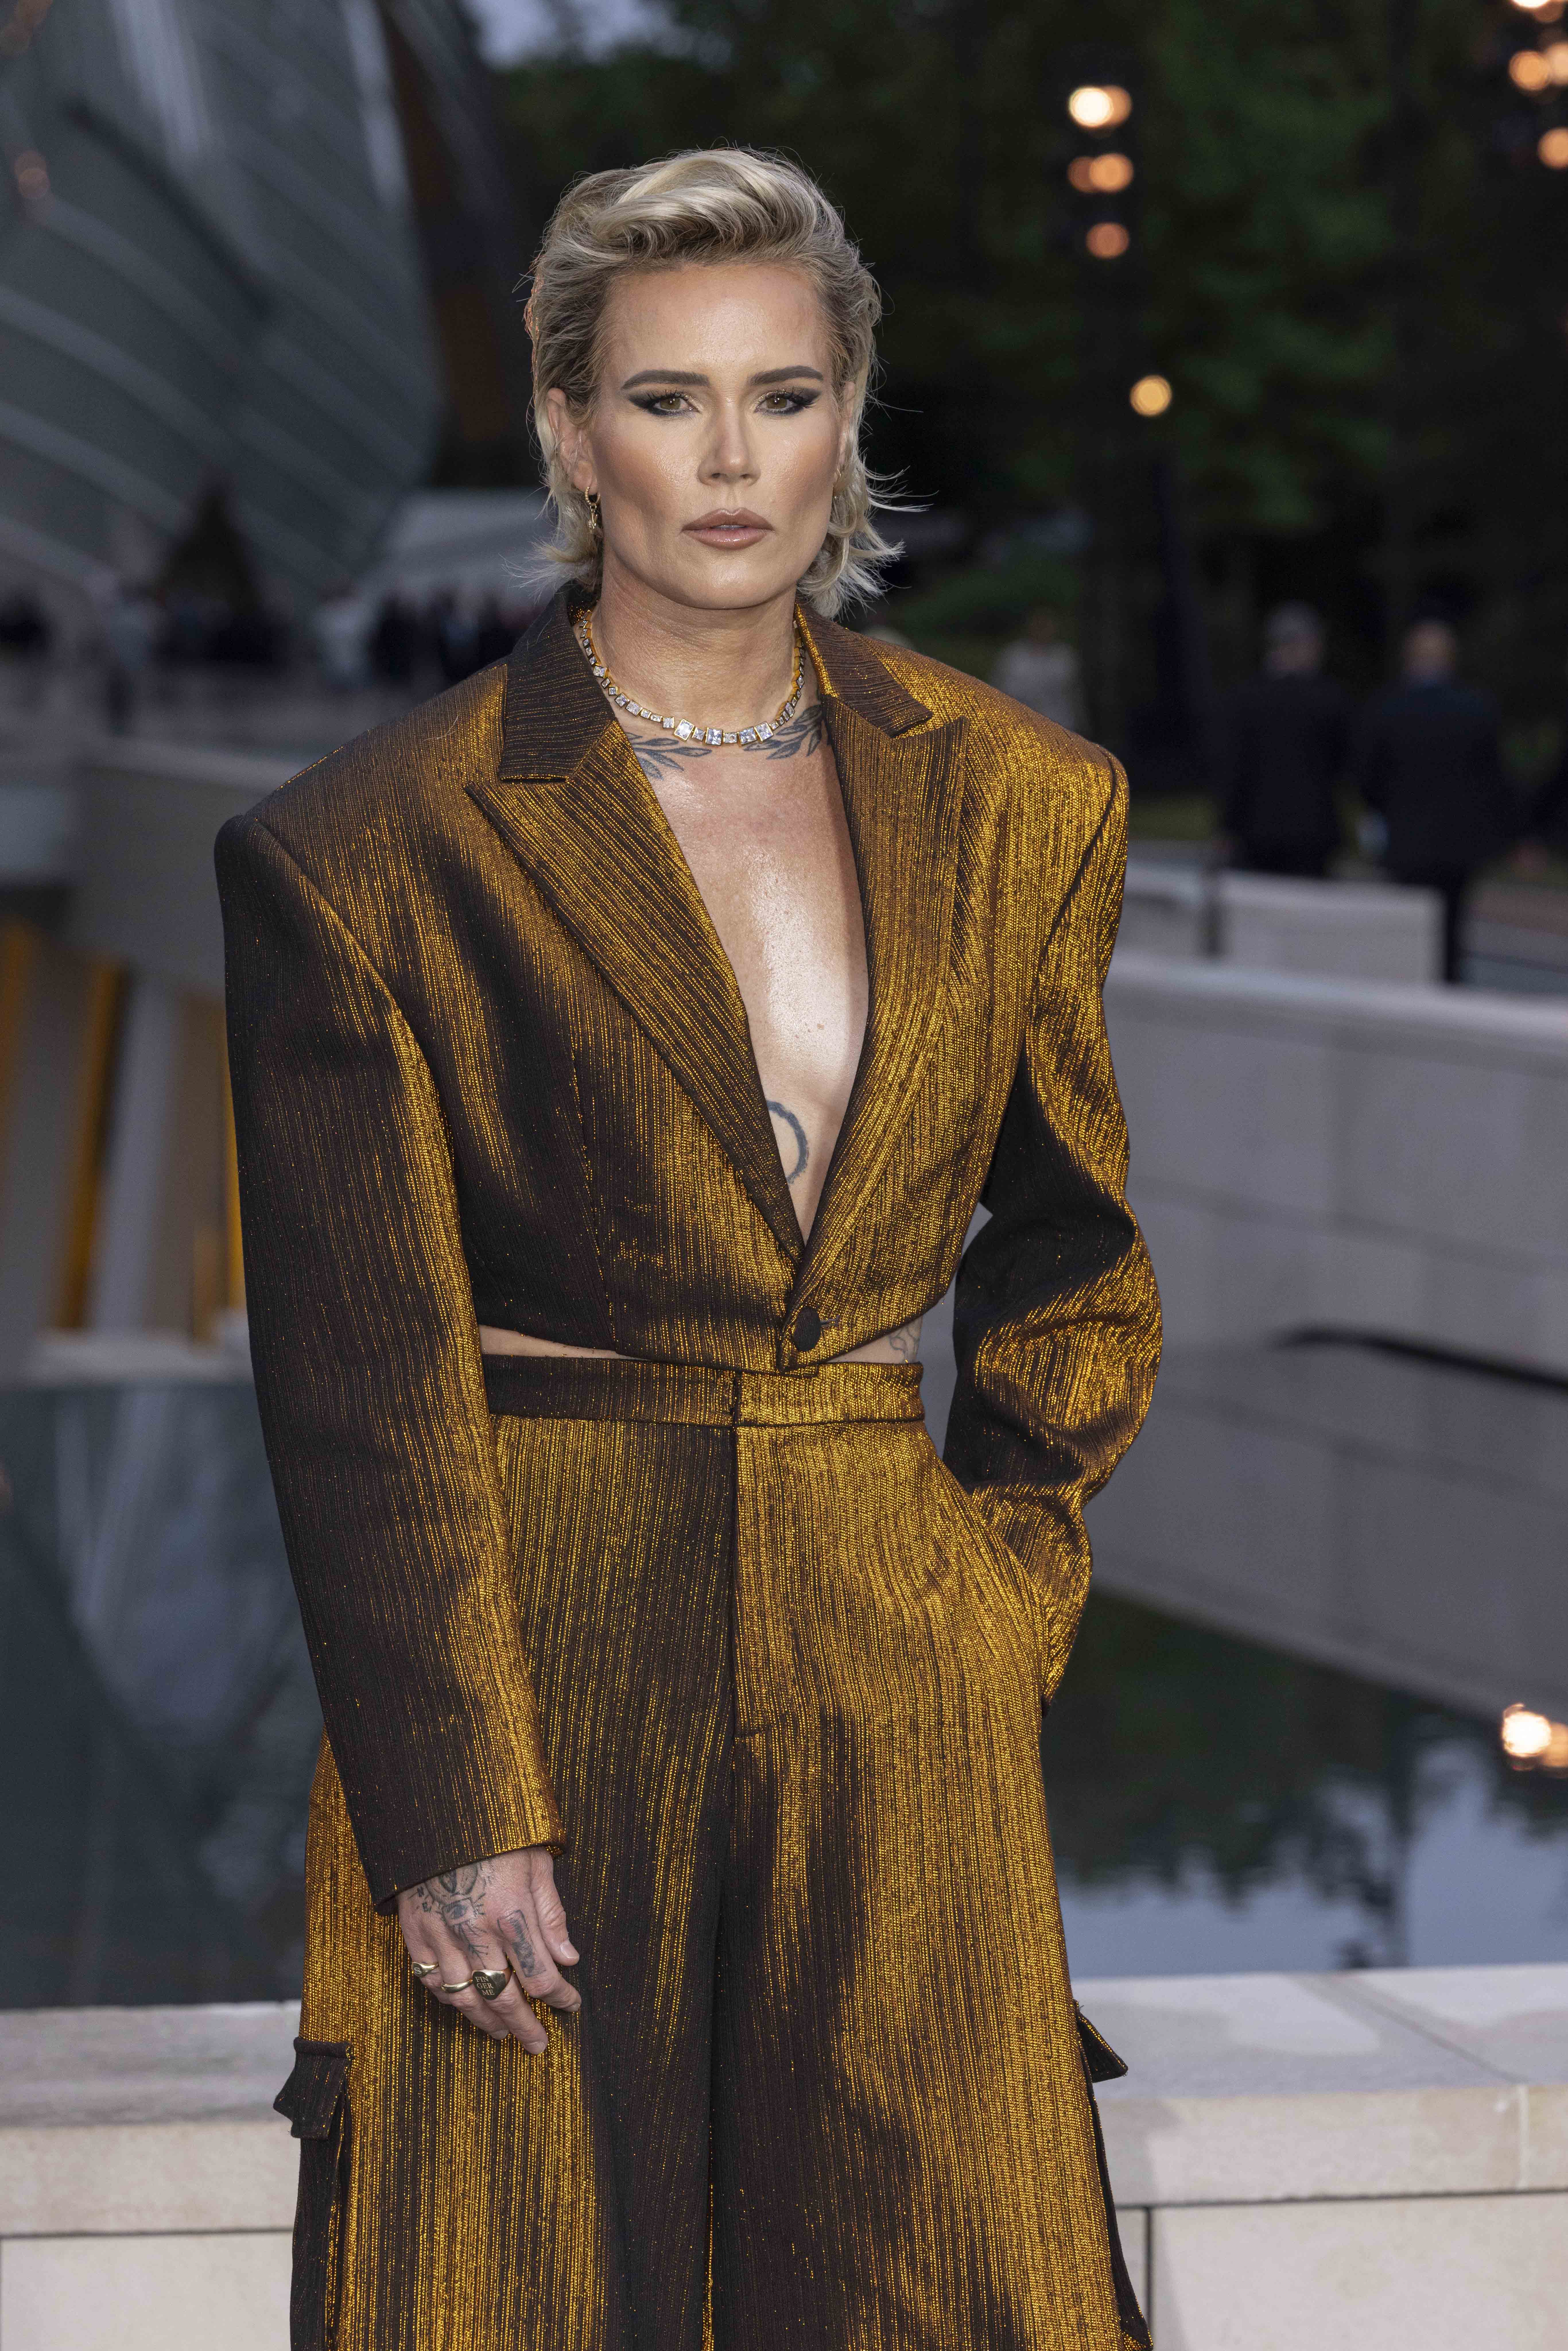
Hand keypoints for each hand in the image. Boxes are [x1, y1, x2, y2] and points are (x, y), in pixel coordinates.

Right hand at [397, 1847, 579, 2051]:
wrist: (439, 1809)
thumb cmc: (497, 1835)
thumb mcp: (537, 1864)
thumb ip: (552, 1915)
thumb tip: (569, 1959)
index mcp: (511, 1914)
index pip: (541, 1977)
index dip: (560, 1998)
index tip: (571, 2005)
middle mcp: (475, 1932)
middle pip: (504, 1998)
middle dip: (525, 2026)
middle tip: (538, 2045)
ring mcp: (441, 1935)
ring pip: (464, 1998)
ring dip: (485, 2021)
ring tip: (502, 2032)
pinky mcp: (415, 1931)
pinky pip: (430, 1980)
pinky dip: (449, 1998)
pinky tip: (464, 2003)